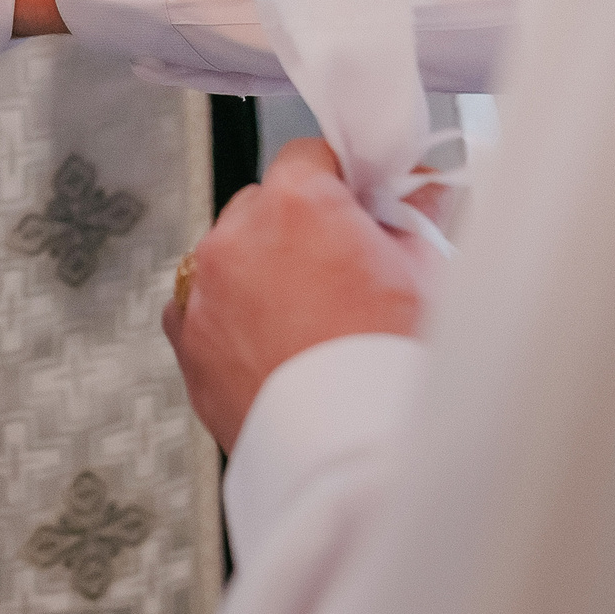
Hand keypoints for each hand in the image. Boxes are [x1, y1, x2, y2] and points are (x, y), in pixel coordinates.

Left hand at [161, 139, 442, 451]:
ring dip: (259, 270)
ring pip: (230, 254)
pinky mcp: (186, 341)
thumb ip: (414, 218)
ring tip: (309, 321)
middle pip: (264, 204)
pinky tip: (272, 344)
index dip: (338, 181)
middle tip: (342, 270)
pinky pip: (201, 306)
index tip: (355, 205)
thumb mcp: (428, 276)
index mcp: (297, 204)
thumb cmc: (393, 369)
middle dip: (297, 227)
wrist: (354, 457)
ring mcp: (204, 289)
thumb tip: (420, 193)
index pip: (310, 156)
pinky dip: (229, 315)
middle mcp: (237, 236)